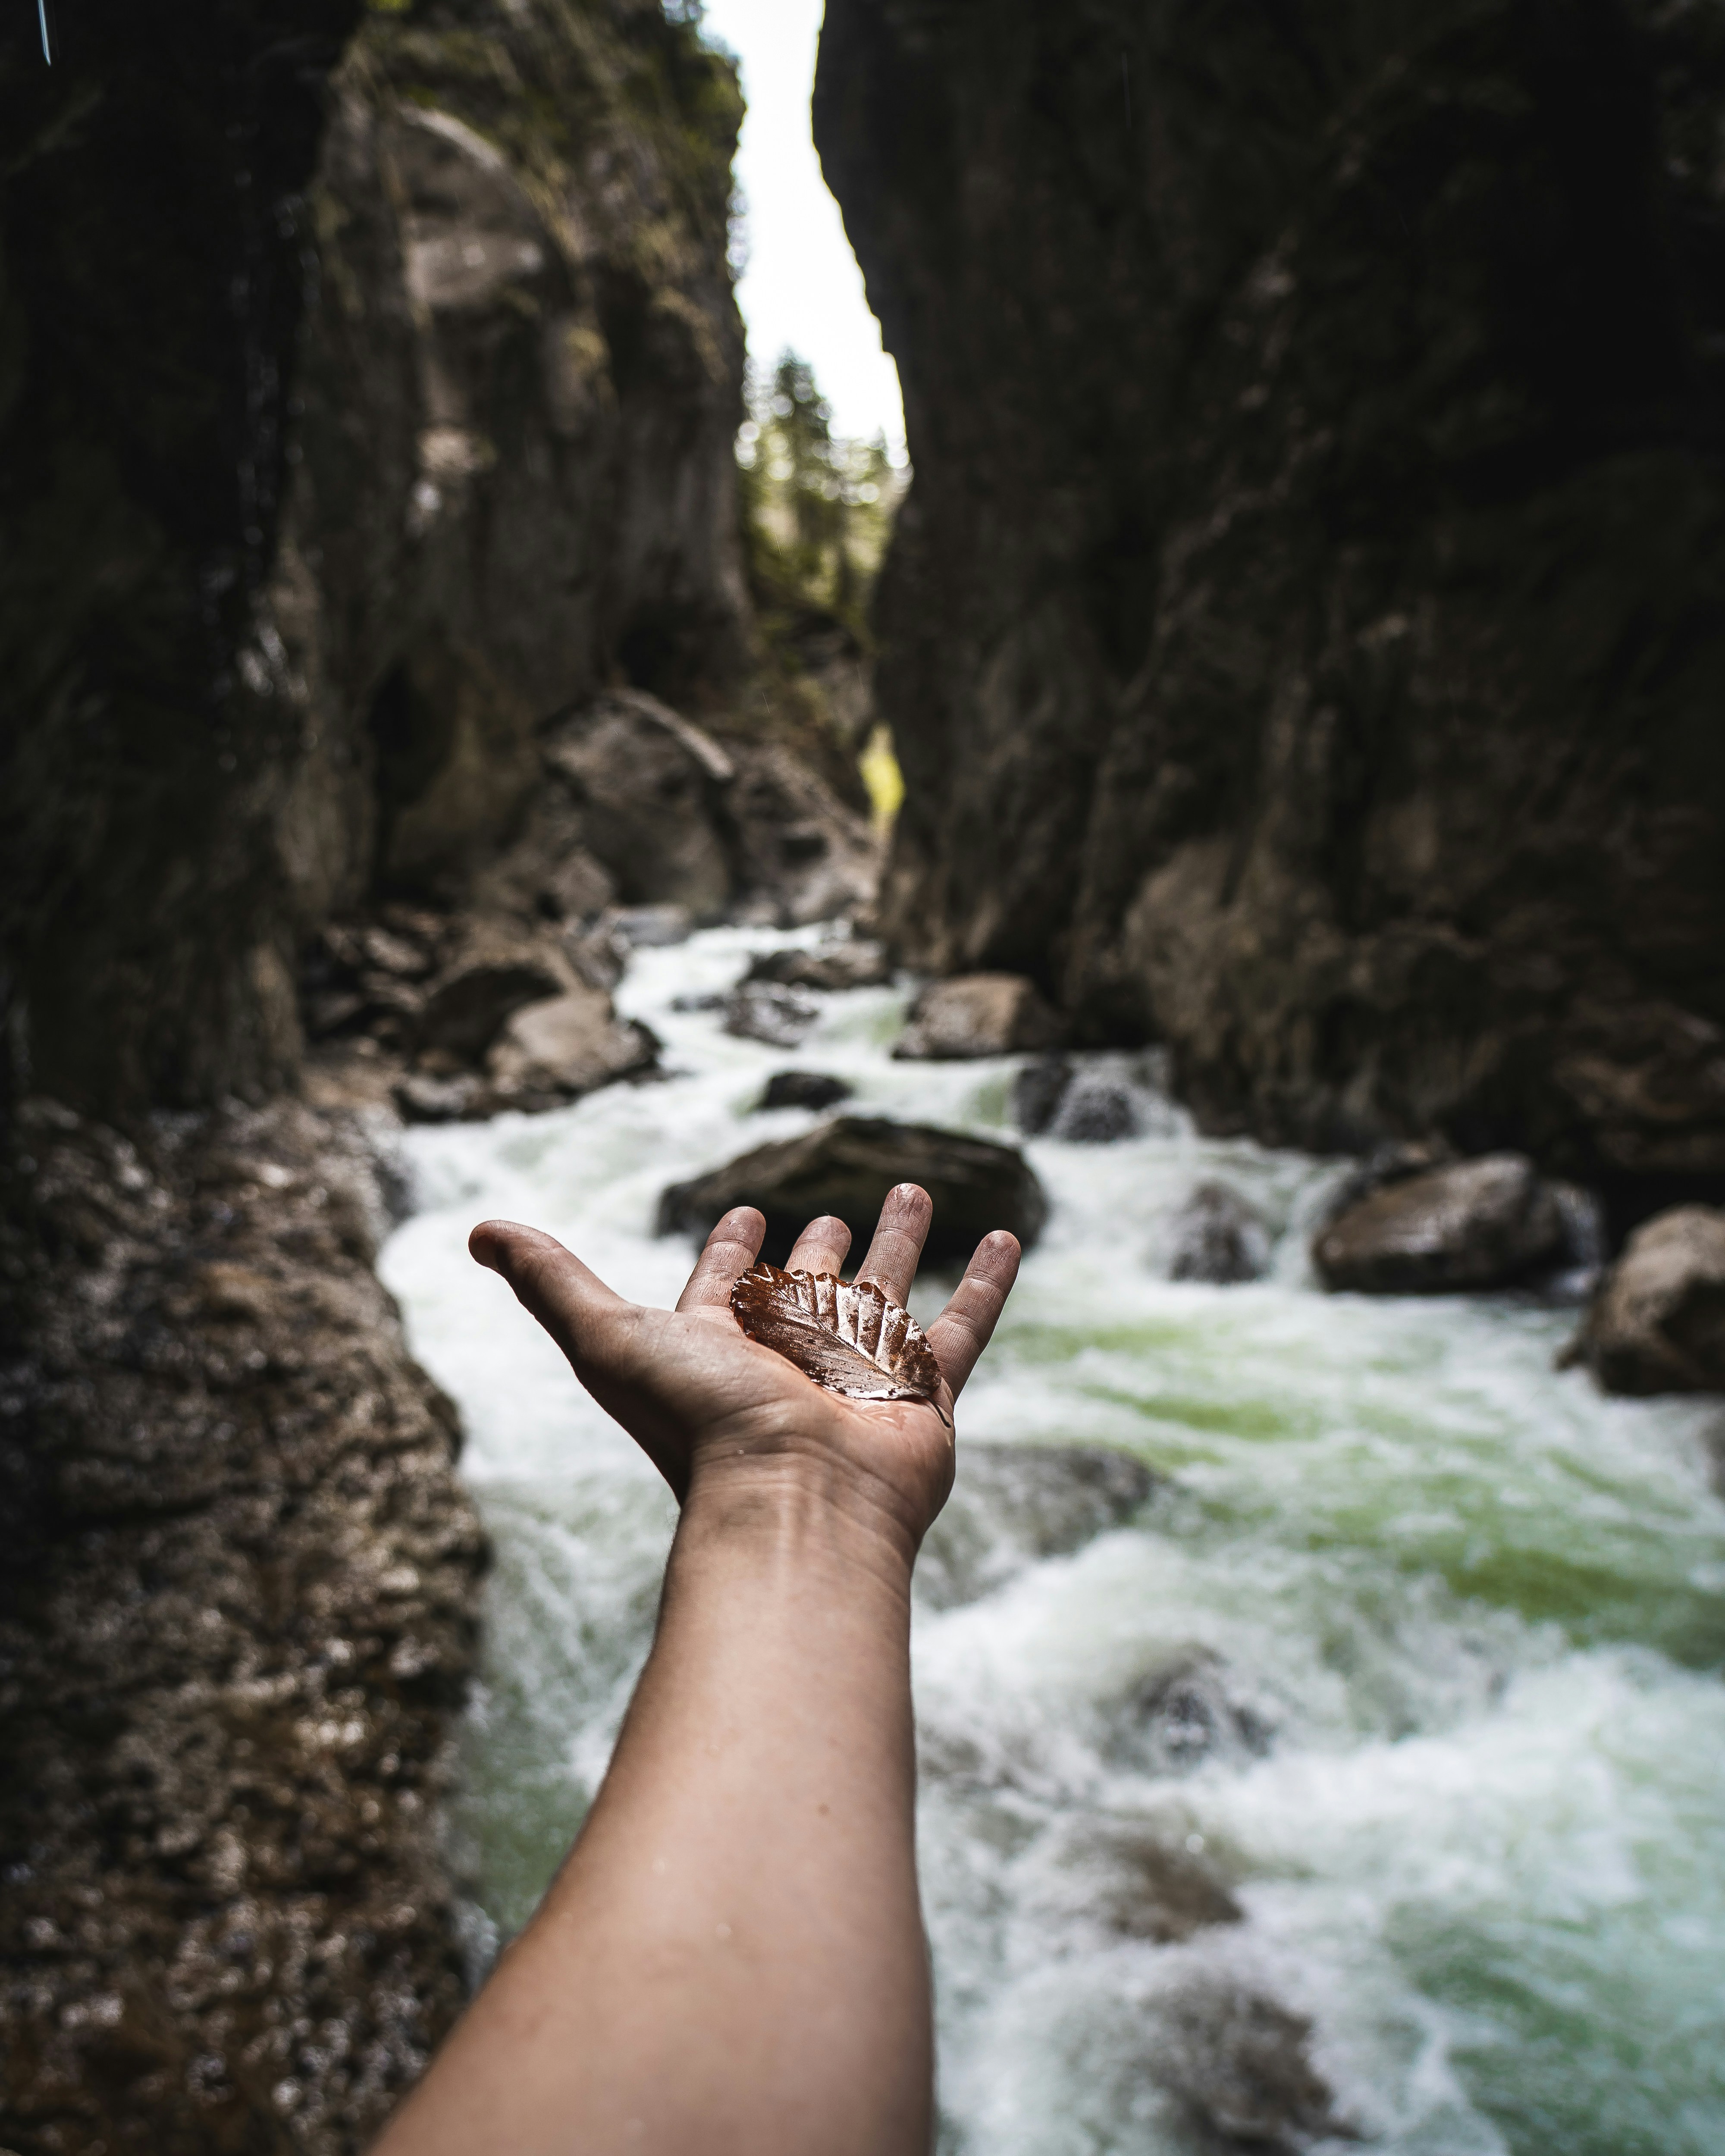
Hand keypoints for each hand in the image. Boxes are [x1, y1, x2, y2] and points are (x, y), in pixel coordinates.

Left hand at [469, 1186, 1020, 1559]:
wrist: (793, 1502)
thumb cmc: (699, 1426)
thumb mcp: (607, 1337)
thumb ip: (550, 1280)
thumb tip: (477, 1230)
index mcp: (725, 1346)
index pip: (728, 1284)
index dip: (731, 1250)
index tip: (743, 1214)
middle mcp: (793, 1359)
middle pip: (811, 1288)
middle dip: (819, 1249)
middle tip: (828, 1211)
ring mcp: (862, 1377)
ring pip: (888, 1295)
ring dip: (899, 1243)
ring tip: (912, 1188)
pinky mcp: (925, 1396)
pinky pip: (964, 1328)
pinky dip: (988, 1283)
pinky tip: (1008, 1237)